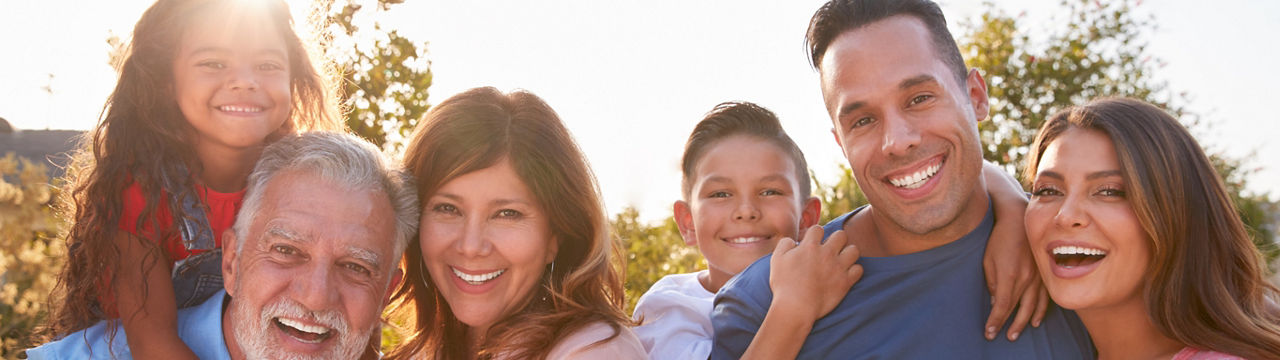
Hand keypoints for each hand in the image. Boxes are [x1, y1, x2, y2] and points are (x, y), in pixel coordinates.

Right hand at [769, 226, 862, 321]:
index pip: (818, 229)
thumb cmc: (784, 284)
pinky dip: (854, 271)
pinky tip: (845, 274)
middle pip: (841, 235)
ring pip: (854, 250)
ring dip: (848, 253)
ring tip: (841, 260)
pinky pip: (859, 269)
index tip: (812, 244)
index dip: (815, 235)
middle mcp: (827, 254)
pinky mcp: (846, 282)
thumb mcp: (776, 260)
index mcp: (810, 246)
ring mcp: (838, 267)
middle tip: (830, 250)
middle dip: (836, 240)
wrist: (796, 307)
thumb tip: (794, 241)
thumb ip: (785, 244)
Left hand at [983, 193, 1047, 340]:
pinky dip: (1040, 310)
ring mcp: (1038, 276)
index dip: (995, 321)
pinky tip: (1036, 319)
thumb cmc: (999, 239)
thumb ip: (991, 283)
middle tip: (1003, 337)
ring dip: (1025, 321)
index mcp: (1009, 276)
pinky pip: (1045, 296)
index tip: (989, 333)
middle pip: (1018, 309)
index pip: (1001, 306)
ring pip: (1033, 306)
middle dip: (1009, 325)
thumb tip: (994, 302)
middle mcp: (1026, 279)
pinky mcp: (1044, 272)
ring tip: (1017, 333)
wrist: (1019, 219)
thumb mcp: (988, 261)